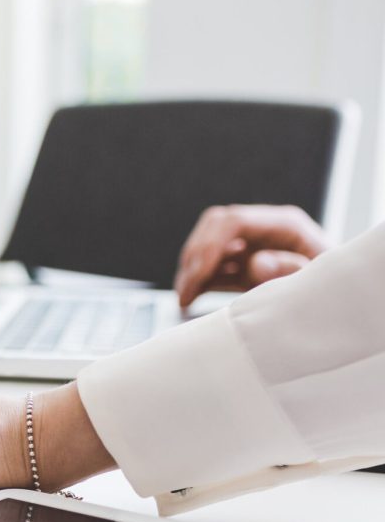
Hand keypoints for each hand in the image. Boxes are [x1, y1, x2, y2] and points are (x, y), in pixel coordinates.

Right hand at [174, 204, 329, 308]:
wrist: (336, 300)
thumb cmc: (331, 289)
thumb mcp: (315, 281)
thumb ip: (288, 269)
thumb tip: (255, 262)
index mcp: (284, 225)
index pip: (233, 221)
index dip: (209, 246)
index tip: (198, 276)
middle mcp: (264, 229)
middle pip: (214, 227)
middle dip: (195, 257)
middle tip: (186, 291)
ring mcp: (252, 244)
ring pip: (207, 244)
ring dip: (191, 270)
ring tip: (185, 299)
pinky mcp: (244, 261)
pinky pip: (212, 264)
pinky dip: (198, 280)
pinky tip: (191, 297)